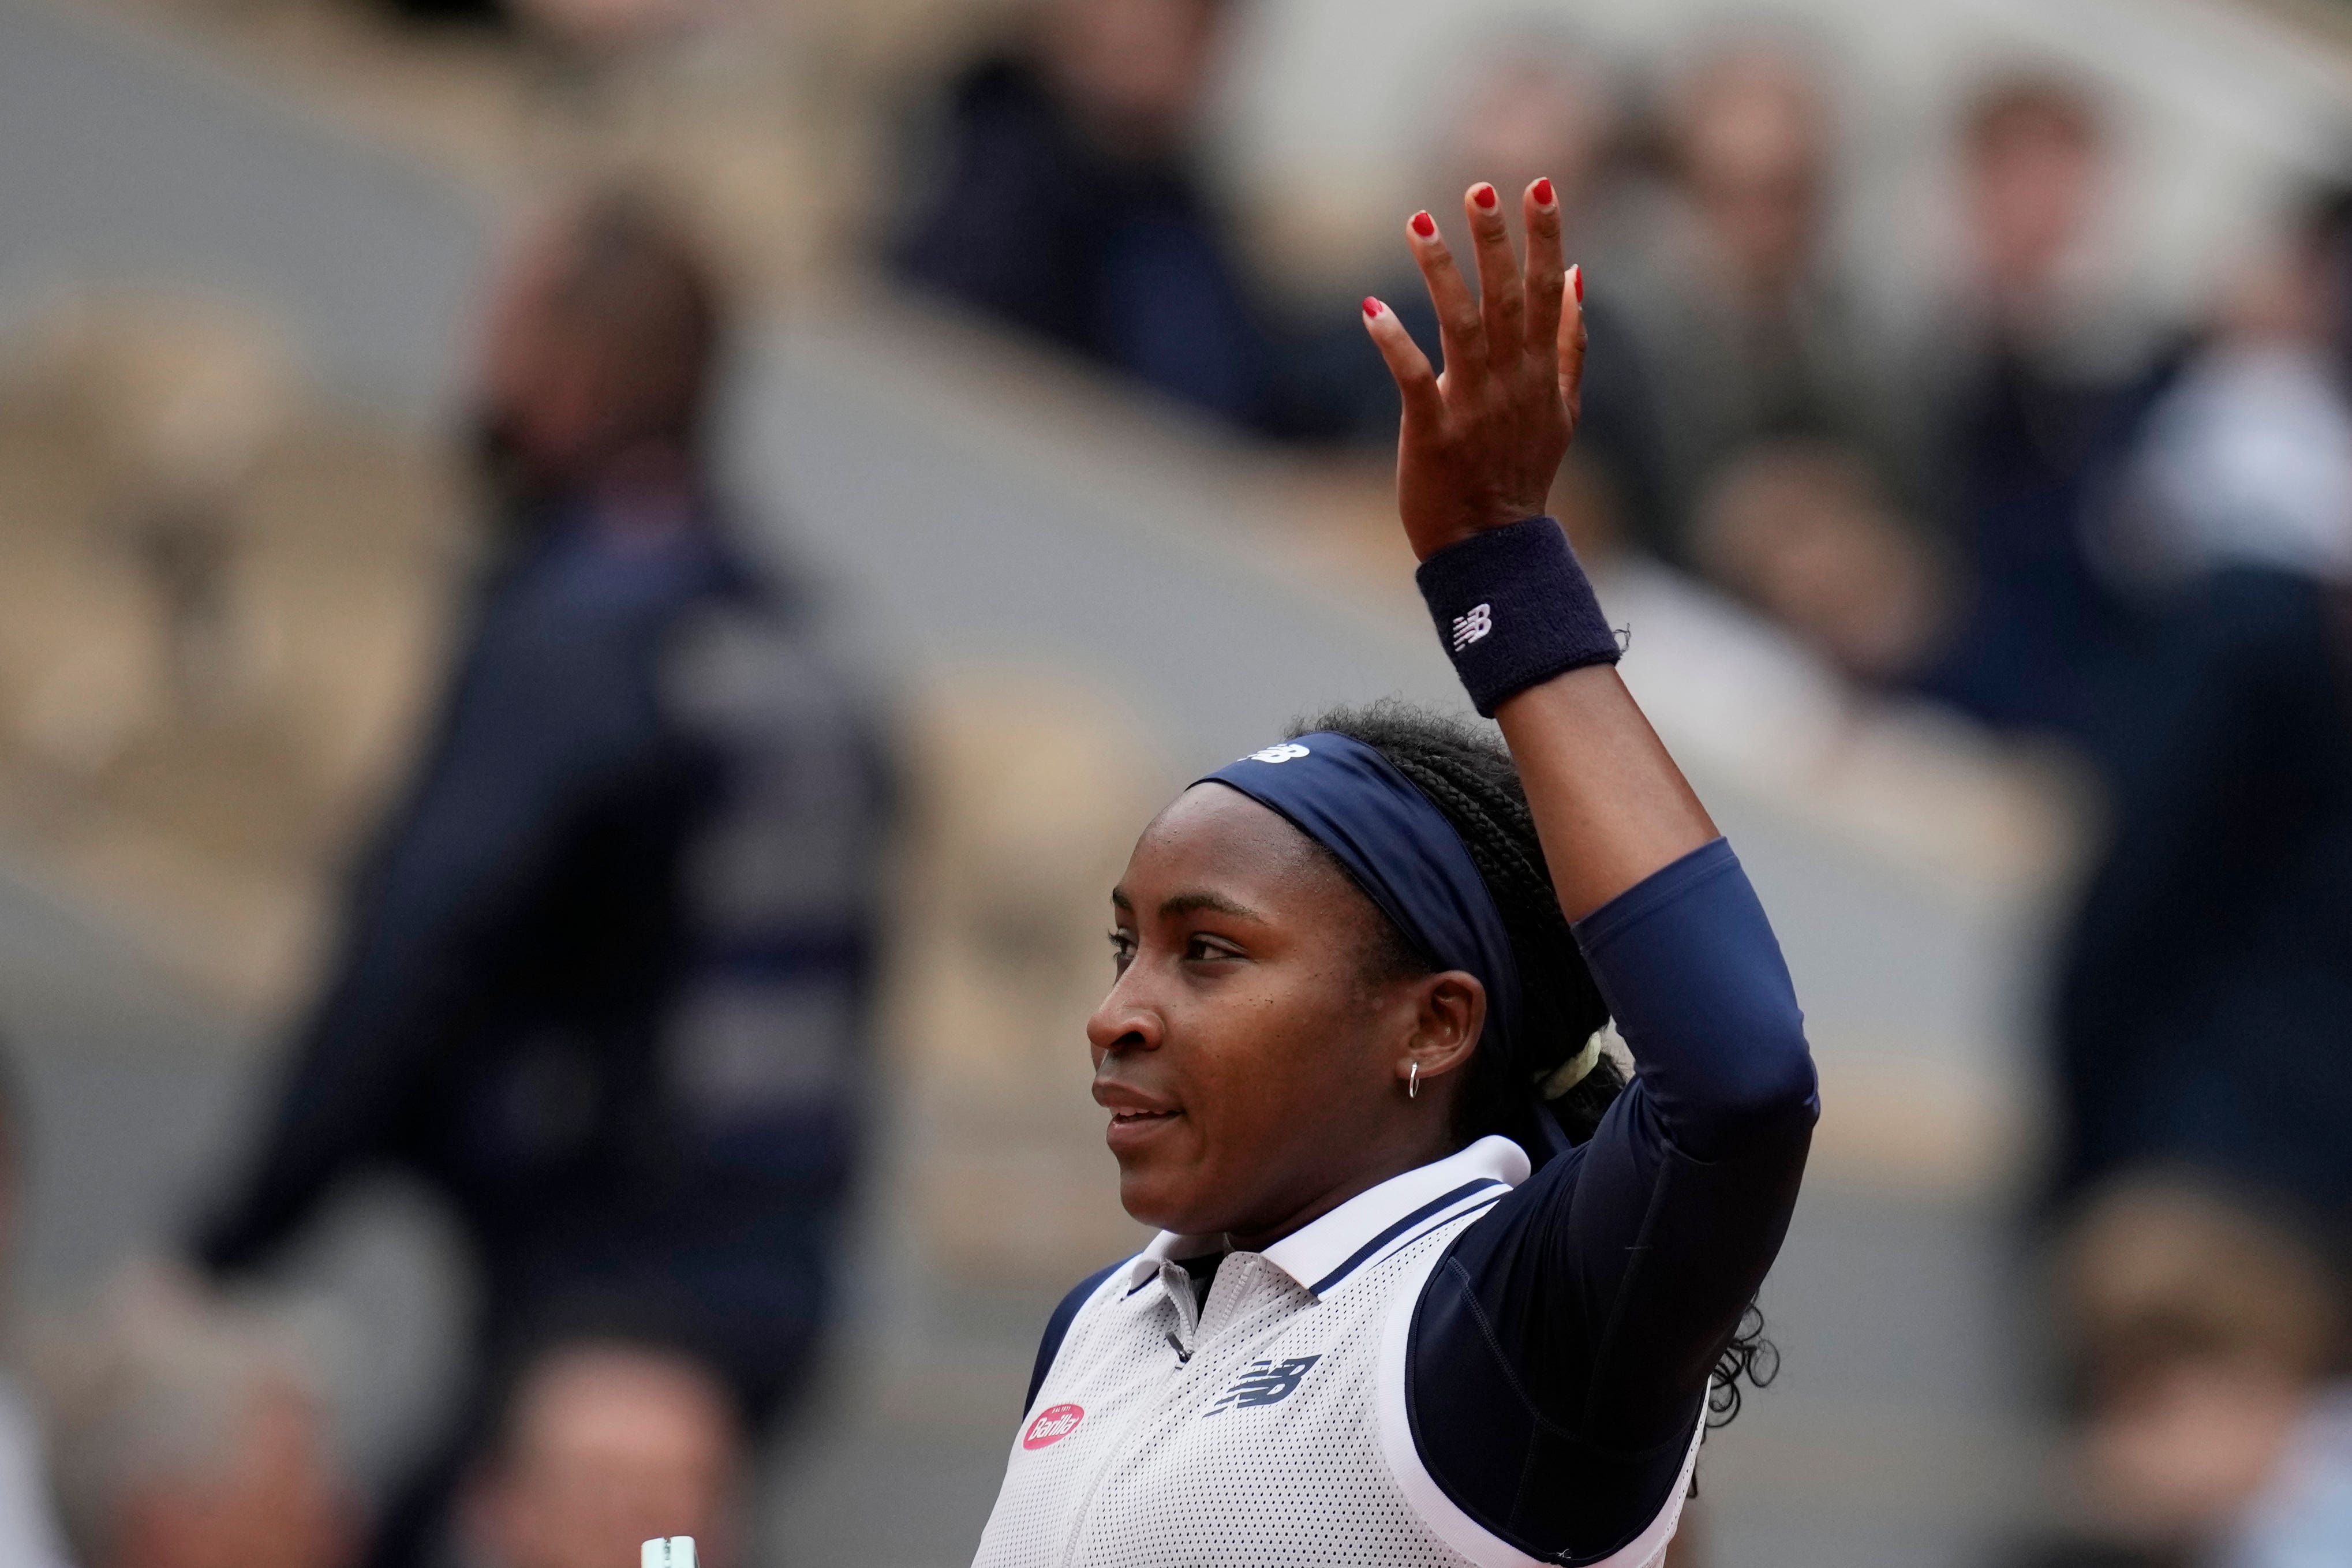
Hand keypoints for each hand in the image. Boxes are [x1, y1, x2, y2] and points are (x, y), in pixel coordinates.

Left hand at [1361, 180, 1584, 560]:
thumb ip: (1571, 342)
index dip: (1545, 237)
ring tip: (1417, 223)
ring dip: (1441, 273)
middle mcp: (1511, 382)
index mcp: (1540, 371)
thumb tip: (1578, 274)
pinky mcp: (1433, 434)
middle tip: (1480, 188)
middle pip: (1505, 299)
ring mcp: (1473, 407)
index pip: (1546, 291)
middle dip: (1495, 242)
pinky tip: (1371, 309)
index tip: (1540, 184)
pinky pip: (1414, 379)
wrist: (1491, 548)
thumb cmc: (1520, 472)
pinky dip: (1395, 344)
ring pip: (1460, 327)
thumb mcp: (1563, 408)